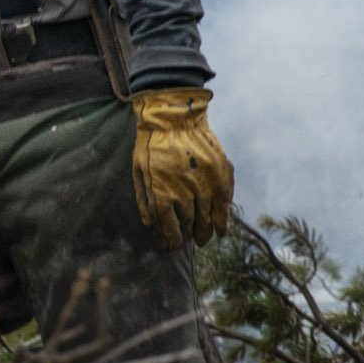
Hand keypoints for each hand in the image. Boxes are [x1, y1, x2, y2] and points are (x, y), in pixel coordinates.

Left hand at [130, 87, 234, 249]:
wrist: (173, 117)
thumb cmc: (151, 143)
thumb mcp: (138, 170)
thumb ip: (144, 198)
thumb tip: (150, 224)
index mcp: (161, 192)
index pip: (169, 226)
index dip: (171, 240)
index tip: (171, 246)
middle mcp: (185, 192)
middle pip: (190, 225)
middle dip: (189, 237)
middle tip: (188, 243)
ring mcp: (204, 183)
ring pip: (208, 218)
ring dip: (206, 232)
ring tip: (203, 240)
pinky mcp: (220, 175)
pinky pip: (224, 204)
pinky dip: (223, 220)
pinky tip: (221, 230)